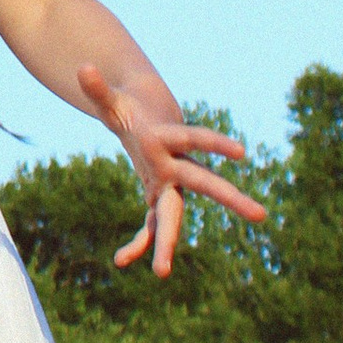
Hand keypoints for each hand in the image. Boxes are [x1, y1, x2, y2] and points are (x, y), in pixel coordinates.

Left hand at [78, 65, 266, 279]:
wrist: (142, 124)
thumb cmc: (127, 110)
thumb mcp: (111, 103)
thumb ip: (99, 90)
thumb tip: (82, 68)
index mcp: (167, 139)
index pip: (195, 138)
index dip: (216, 143)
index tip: (242, 151)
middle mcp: (175, 166)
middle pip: (205, 182)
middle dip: (230, 198)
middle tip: (260, 215)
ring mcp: (168, 186)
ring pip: (175, 216)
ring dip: (168, 243)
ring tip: (162, 274)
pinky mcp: (157, 200)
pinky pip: (149, 225)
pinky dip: (138, 242)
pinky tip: (122, 260)